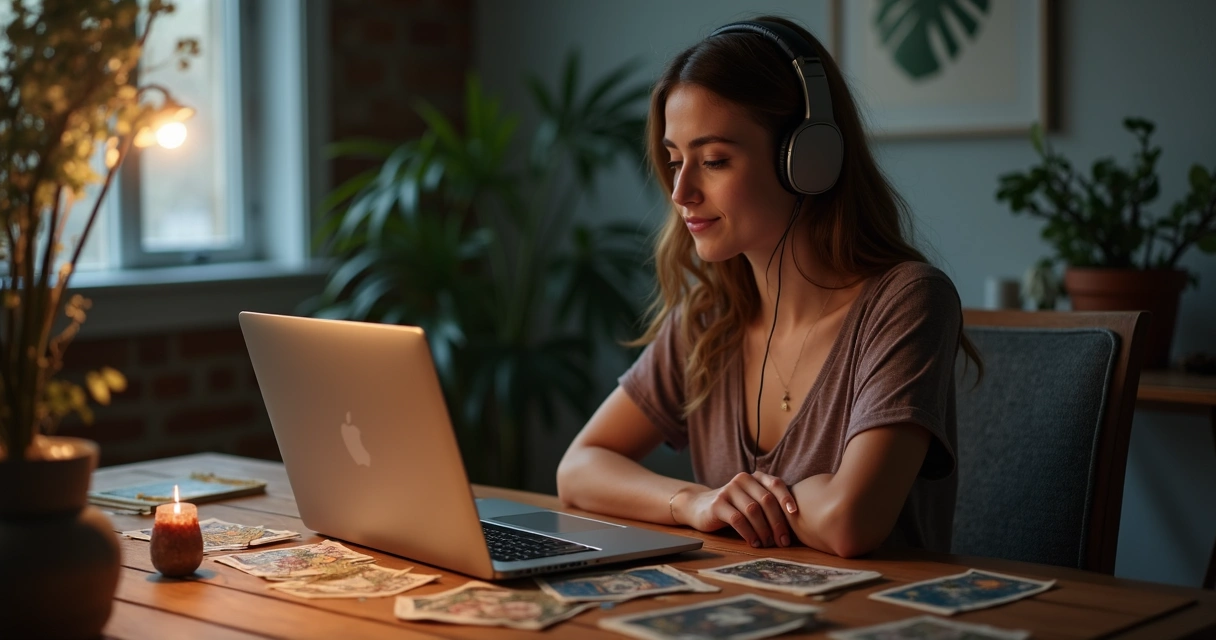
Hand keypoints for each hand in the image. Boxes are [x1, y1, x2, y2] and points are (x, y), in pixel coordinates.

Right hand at [673, 472, 797, 547]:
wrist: (699, 506)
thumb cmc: (733, 507)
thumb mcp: (751, 500)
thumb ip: (769, 503)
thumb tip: (797, 522)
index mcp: (754, 477)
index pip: (775, 484)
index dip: (787, 498)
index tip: (795, 515)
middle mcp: (742, 480)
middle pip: (766, 500)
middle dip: (778, 523)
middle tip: (783, 541)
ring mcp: (728, 490)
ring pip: (753, 511)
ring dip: (764, 530)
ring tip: (768, 544)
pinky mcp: (717, 504)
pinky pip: (738, 519)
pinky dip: (749, 533)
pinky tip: (754, 543)